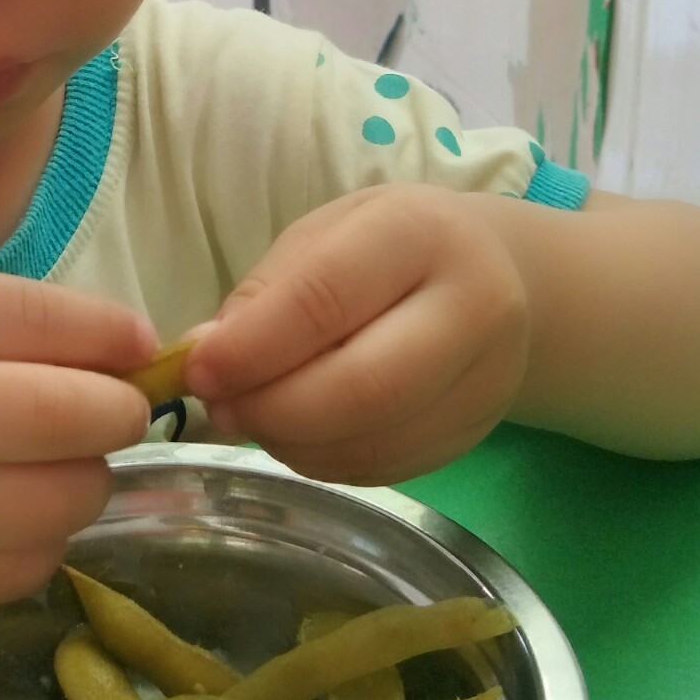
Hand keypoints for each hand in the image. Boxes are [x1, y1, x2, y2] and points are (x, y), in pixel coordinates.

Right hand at [0, 274, 154, 604]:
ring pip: (52, 507)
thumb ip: (9, 320)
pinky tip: (17, 511)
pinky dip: (44, 539)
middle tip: (112, 409)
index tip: (142, 347)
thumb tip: (140, 351)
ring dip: (87, 481)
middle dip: (115, 413)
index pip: (28, 321)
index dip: (108, 336)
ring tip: (59, 462)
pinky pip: (18, 571)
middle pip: (56, 420)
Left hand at [183, 187, 531, 483]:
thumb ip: (268, 293)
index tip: (197, 371)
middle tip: (220, 409)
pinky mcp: (477, 433)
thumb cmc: (389, 248)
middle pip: (363, 387)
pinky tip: (296, 438)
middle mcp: (473, 306)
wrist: (502, 278)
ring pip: (375, 438)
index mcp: (420, 233)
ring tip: (252, 420)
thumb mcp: (325, 235)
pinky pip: (387, 466)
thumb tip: (207, 355)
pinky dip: (325, 462)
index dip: (252, 347)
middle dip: (273, 409)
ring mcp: (486, 379)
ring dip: (293, 443)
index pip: (325, 299)